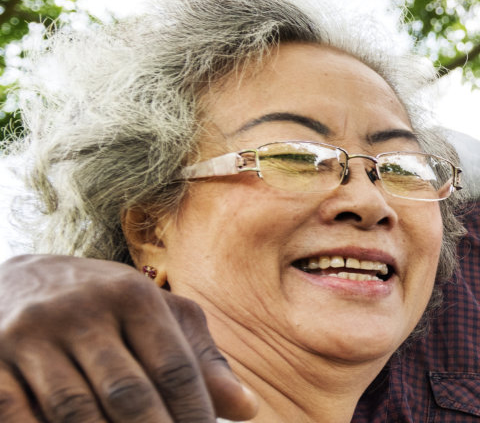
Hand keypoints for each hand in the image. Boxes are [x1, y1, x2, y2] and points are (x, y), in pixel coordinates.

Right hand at [0, 254, 257, 421]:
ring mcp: (29, 337)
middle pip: (128, 393)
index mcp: (131, 296)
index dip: (196, 416)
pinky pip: (21, 415)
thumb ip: (199, 359)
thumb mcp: (155, 316)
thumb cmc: (102, 306)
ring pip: (75, 410)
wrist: (12, 280)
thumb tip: (246, 409)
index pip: (175, 369)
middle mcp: (79, 310)